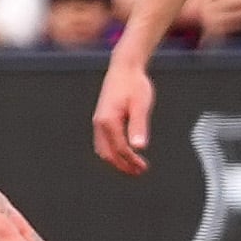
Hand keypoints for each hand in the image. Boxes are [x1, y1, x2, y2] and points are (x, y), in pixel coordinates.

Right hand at [92, 57, 154, 175]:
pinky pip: (102, 142)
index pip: (120, 148)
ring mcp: (98, 121)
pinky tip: (123, 152)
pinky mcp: (101, 119)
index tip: (142, 168)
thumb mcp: (140, 105)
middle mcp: (100, 123)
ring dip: (116, 160)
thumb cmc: (133, 84)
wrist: (124, 68)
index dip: (131, 161)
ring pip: (103, 149)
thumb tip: (139, 146)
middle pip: (107, 153)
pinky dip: (112, 151)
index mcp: (108, 121)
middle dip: (122, 165)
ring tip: (131, 166)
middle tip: (137, 172)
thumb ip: (138, 126)